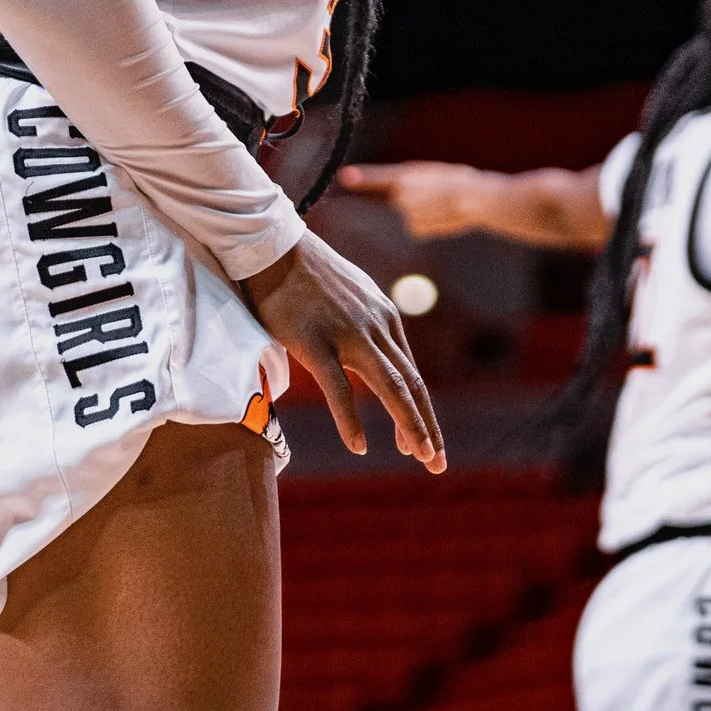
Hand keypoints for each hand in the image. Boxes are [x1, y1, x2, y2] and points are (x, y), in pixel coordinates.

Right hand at [245, 230, 446, 472]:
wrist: (273, 247)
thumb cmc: (307, 273)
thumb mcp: (352, 295)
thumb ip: (367, 322)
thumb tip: (375, 348)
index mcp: (384, 317)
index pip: (411, 374)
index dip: (422, 412)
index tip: (428, 442)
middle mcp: (375, 327)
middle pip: (411, 385)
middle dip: (428, 427)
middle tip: (437, 463)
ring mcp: (347, 334)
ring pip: (390, 387)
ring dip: (409, 426)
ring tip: (420, 457)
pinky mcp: (315, 342)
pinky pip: (338, 389)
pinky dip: (351, 421)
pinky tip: (360, 446)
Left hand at [336, 161, 494, 238]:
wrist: (475, 198)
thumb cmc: (461, 184)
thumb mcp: (435, 175)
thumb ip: (415, 183)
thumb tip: (400, 197)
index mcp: (408, 173)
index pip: (379, 177)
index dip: (363, 177)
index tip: (344, 176)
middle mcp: (402, 191)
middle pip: (399, 200)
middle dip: (414, 201)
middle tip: (437, 197)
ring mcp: (406, 210)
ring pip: (411, 216)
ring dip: (425, 215)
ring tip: (444, 207)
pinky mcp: (413, 226)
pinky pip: (418, 229)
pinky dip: (430, 226)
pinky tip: (443, 218)